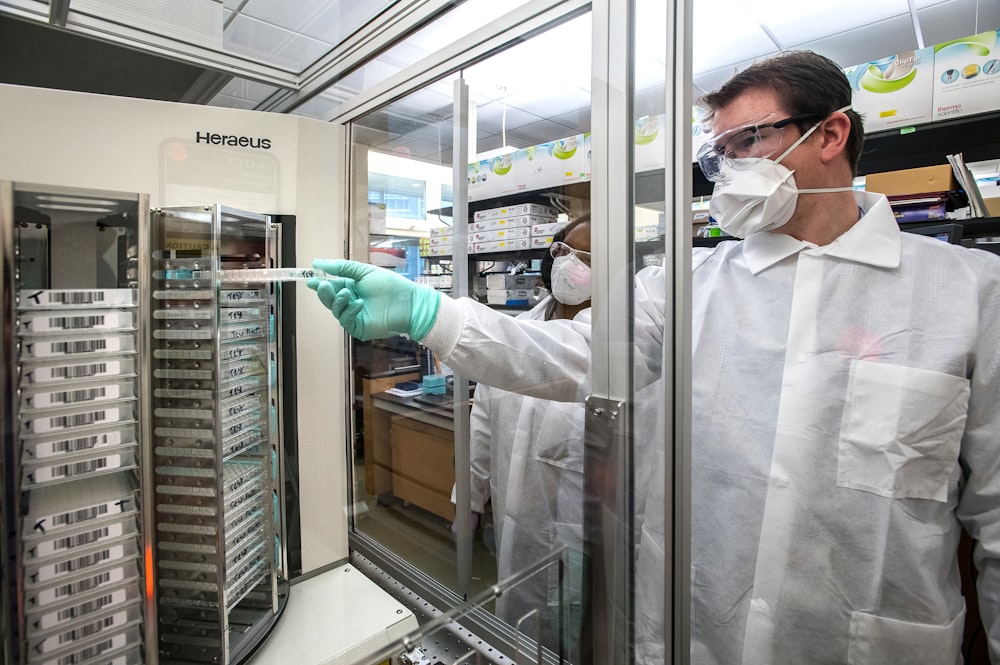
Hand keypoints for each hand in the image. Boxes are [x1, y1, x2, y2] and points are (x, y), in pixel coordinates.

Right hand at [307, 259, 440, 340]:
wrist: (408, 302)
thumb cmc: (390, 285)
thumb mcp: (363, 271)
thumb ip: (341, 268)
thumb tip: (317, 263)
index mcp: (351, 287)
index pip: (331, 285)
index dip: (320, 283)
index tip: (310, 279)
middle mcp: (351, 302)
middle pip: (329, 299)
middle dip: (324, 292)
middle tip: (322, 285)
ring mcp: (354, 316)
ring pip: (335, 310)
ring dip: (337, 301)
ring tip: (347, 293)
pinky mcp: (359, 328)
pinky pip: (346, 320)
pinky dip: (350, 311)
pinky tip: (359, 303)